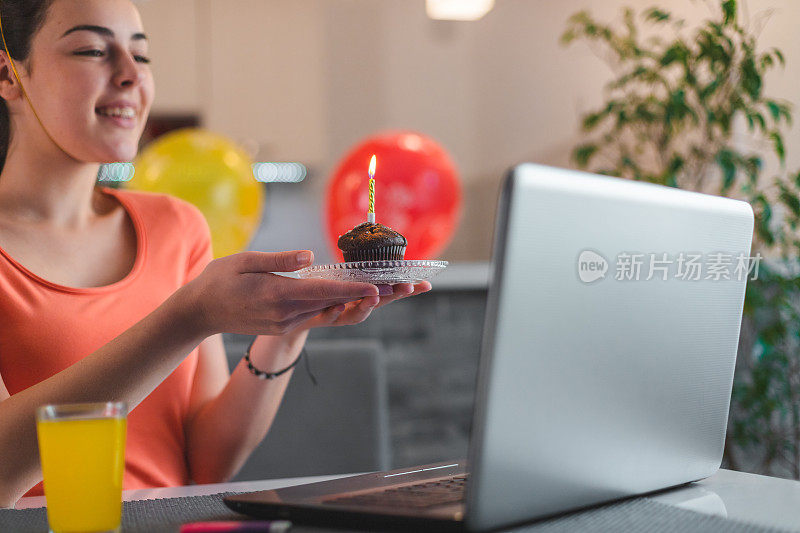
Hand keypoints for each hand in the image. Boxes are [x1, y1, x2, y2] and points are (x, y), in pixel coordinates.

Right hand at [175, 250, 380, 335]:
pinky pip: (318, 315)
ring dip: (360, 302)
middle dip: (369, 296)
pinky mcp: (285, 326)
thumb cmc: (218, 280)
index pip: (323, 292)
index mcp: (277, 296)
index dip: (353, 290)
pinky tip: (358, 297)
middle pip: (335, 305)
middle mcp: (286, 315)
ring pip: (330, 312)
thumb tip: (310, 257)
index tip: (378, 288)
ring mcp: (286, 324)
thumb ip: (278, 260)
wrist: (199, 313)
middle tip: (400, 288)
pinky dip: (340, 306)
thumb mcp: (244, 261)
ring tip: (390, 292)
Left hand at [295, 281, 431, 330]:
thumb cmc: (318, 294)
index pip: (388, 291)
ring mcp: (338, 315)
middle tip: (407, 287)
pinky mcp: (318, 319)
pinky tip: (337, 305)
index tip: (426, 284)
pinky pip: (327, 317)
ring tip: (373, 296)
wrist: (289, 316)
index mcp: (361, 295)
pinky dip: (334, 312)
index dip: (406, 288)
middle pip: (378, 303)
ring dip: (366, 306)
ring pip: (356, 314)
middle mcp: (354, 307)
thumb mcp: (338, 278)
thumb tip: (377, 253)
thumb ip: (357, 271)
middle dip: (393, 296)